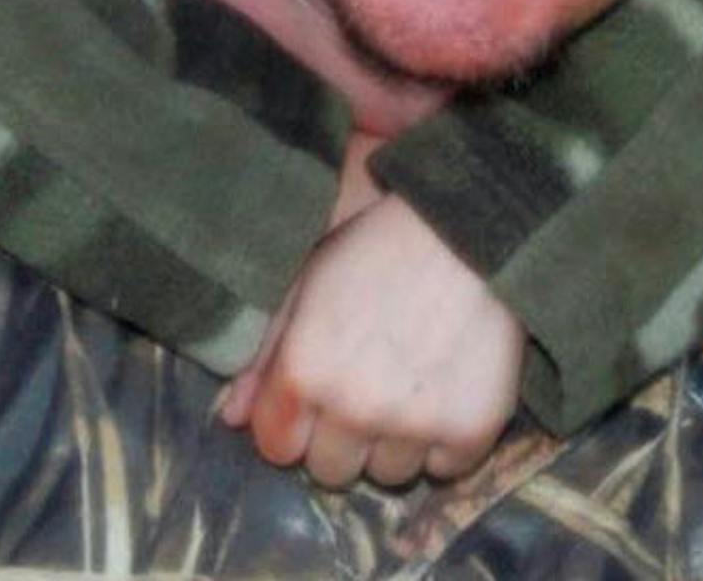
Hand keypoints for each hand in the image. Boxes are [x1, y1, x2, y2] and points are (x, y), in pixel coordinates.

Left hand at [217, 146, 522, 489]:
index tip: (315, 397)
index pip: (277, 447)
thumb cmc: (375, 247)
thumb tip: (231, 418)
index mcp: (304, 371)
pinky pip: (446, 470)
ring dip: (393, 441)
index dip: (292, 423)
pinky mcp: (472, 431)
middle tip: (366, 386)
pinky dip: (445, 442)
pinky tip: (446, 391)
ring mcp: (415, 424)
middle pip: (331, 471)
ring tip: (409, 384)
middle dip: (341, 437)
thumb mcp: (306, 284)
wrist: (469, 229)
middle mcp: (354, 407)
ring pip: (388, 474)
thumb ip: (266, 356)